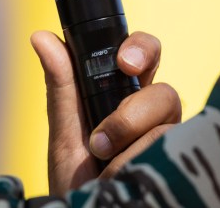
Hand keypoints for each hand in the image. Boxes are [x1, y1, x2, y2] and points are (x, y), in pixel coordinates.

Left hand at [30, 30, 180, 193]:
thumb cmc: (76, 182)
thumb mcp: (64, 134)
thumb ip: (60, 86)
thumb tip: (41, 36)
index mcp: (127, 95)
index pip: (146, 55)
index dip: (142, 49)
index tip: (124, 62)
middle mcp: (153, 116)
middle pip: (165, 92)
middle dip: (134, 112)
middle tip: (102, 139)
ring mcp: (169, 142)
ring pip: (166, 125)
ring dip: (127, 146)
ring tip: (102, 167)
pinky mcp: (179, 165)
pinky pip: (169, 152)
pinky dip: (136, 165)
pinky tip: (122, 178)